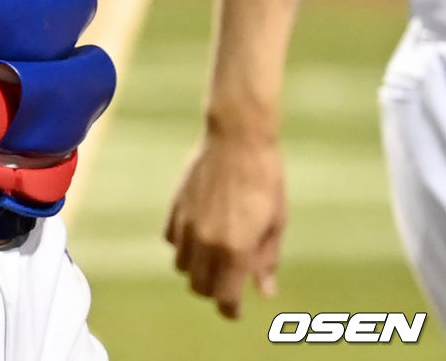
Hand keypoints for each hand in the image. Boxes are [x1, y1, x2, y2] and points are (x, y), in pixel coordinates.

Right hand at [164, 131, 285, 318]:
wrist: (237, 137)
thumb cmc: (265, 179)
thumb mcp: (276, 222)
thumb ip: (266, 260)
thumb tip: (263, 290)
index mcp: (234, 250)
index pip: (224, 299)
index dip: (231, 309)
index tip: (236, 308)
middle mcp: (206, 242)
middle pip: (200, 286)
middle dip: (214, 290)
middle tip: (228, 280)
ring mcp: (187, 223)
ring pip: (181, 265)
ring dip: (196, 268)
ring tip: (212, 256)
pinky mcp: (175, 206)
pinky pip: (170, 239)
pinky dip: (182, 243)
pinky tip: (198, 233)